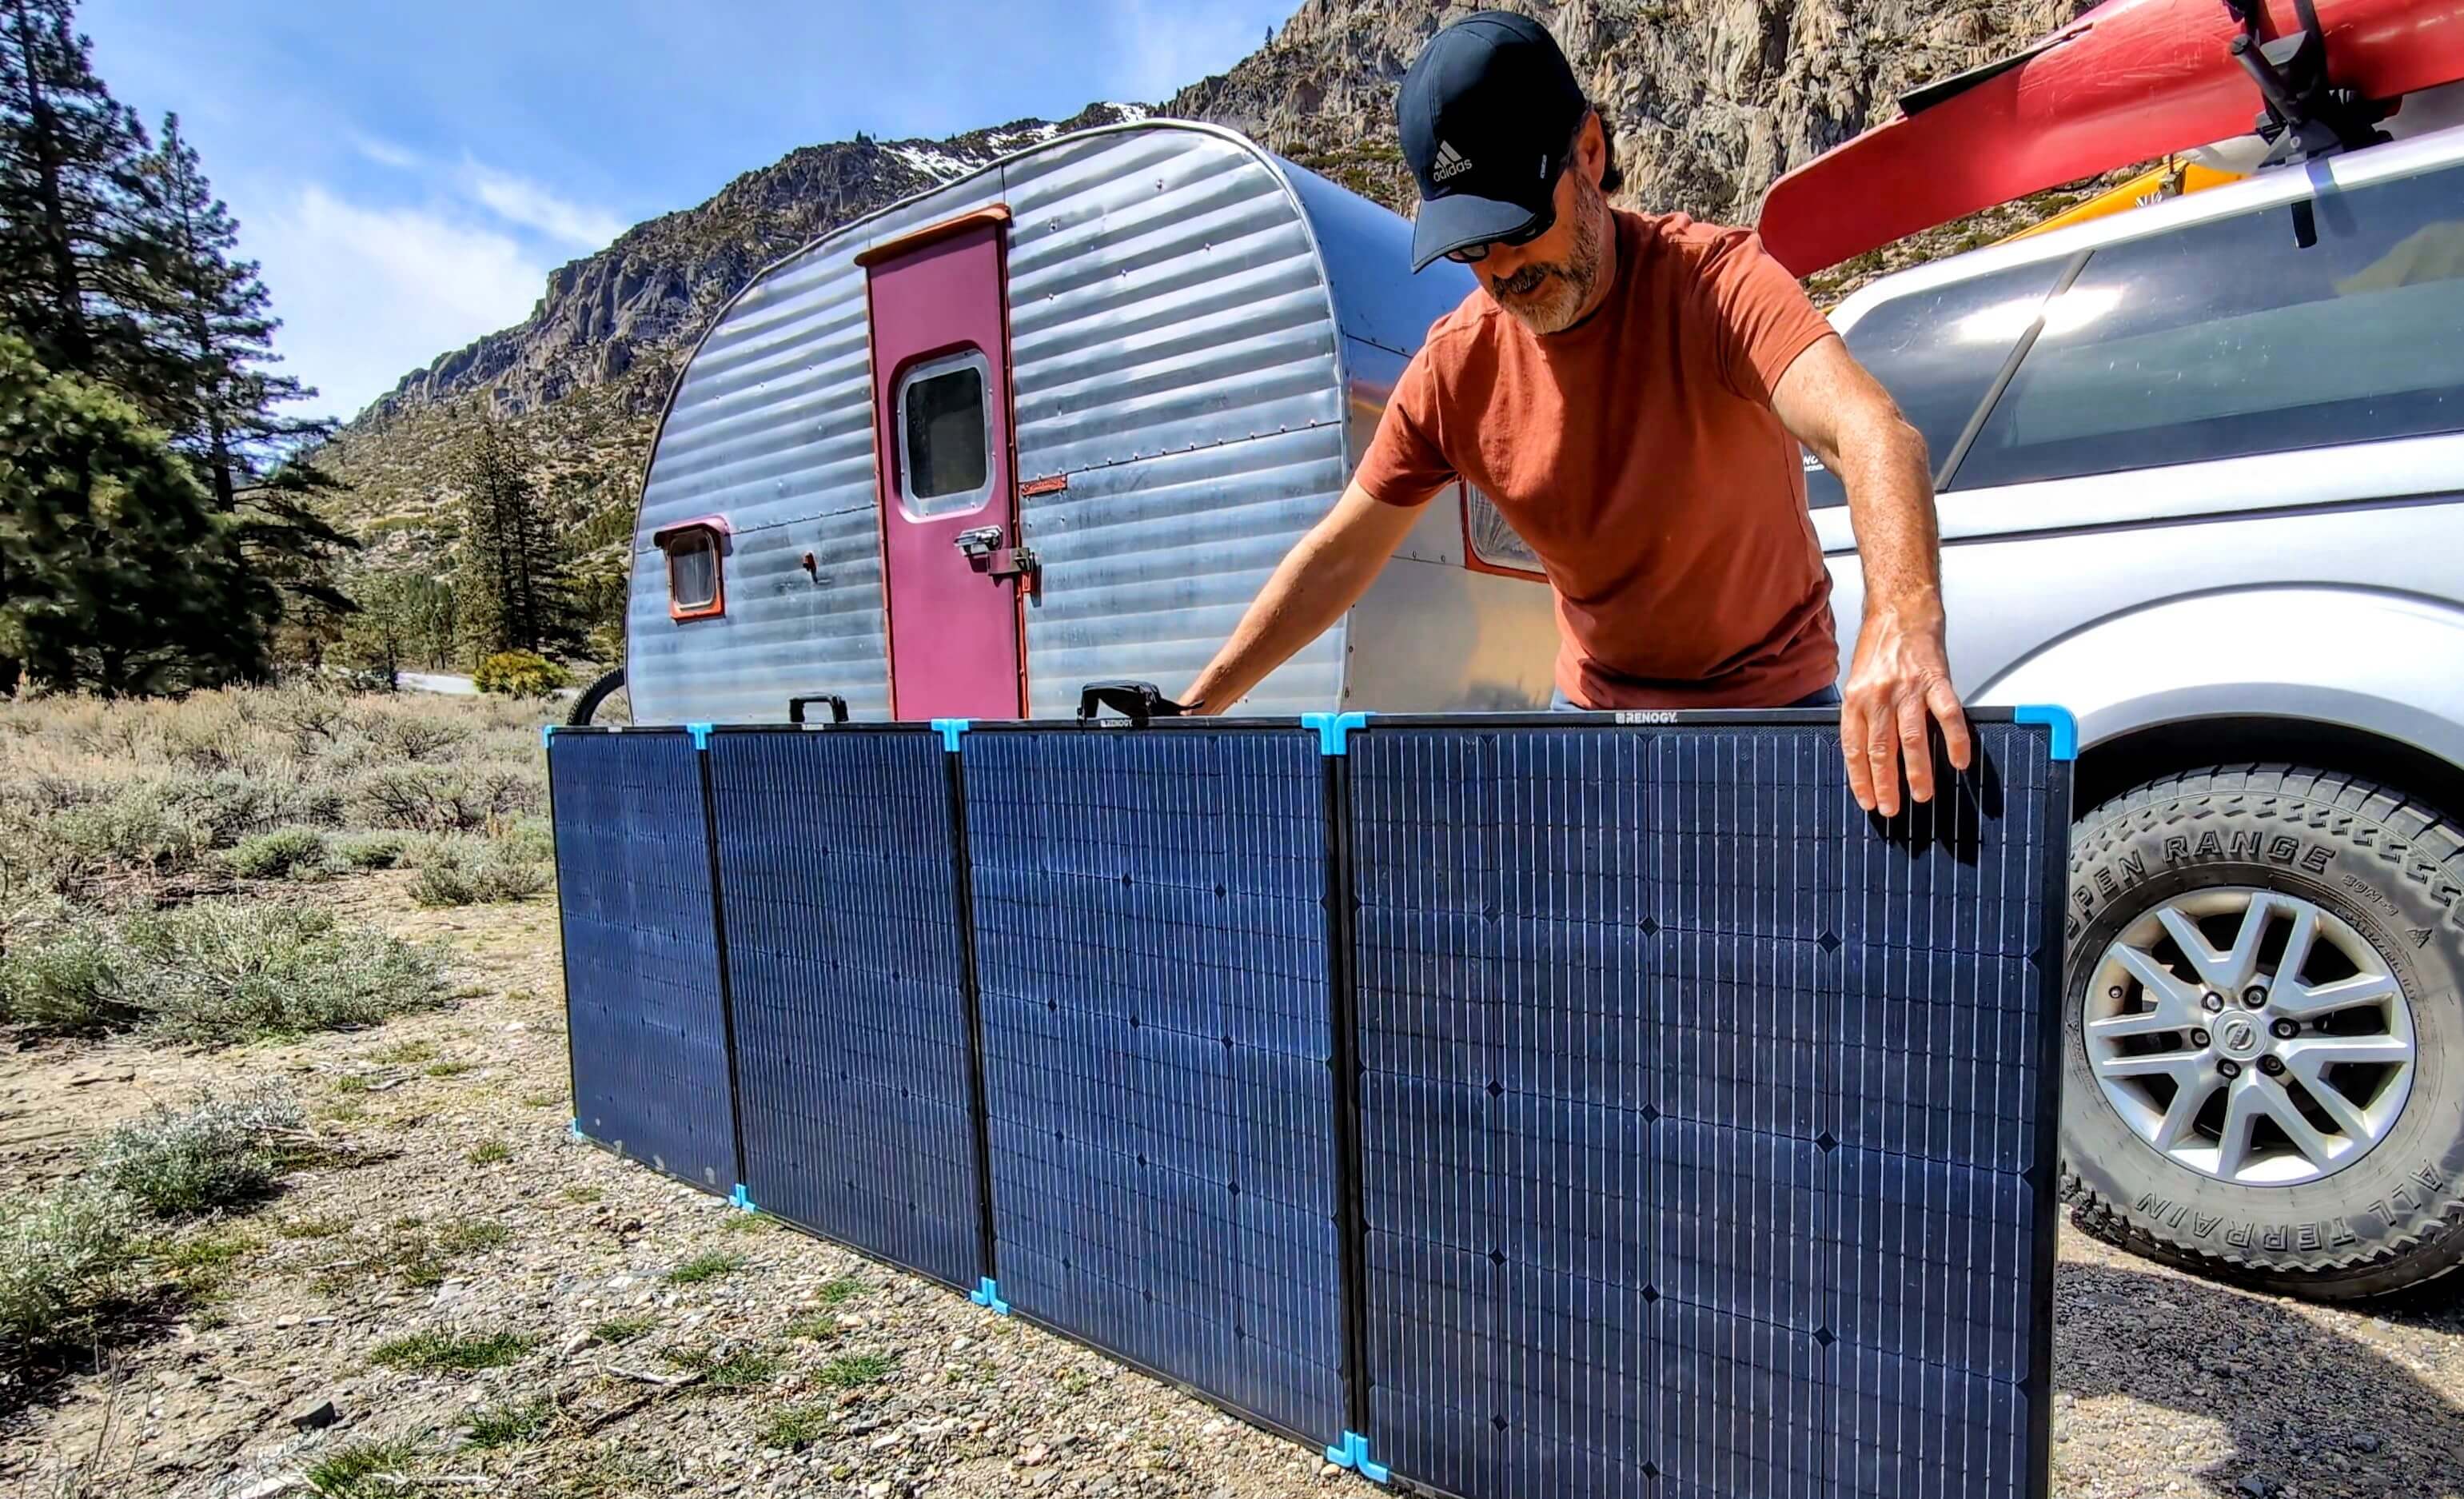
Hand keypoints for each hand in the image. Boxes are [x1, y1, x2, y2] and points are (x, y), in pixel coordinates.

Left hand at [1839, 607, 1970, 816]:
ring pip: (1912, 738)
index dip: (1860, 779)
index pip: (1854, 748)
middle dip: (1886, 784)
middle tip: (1892, 809)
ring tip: (1922, 796)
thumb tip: (1866, 754)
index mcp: (1856, 699)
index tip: (1868, 802)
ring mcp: (1908, 688)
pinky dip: (1955, 740)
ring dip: (1917, 772)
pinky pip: (1947, 715)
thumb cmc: (1879, 647)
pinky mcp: (1936, 679)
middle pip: (1881, 749)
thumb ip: (1862, 714)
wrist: (1901, 610)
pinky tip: (1959, 761)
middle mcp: (1878, 695)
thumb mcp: (1856, 681)